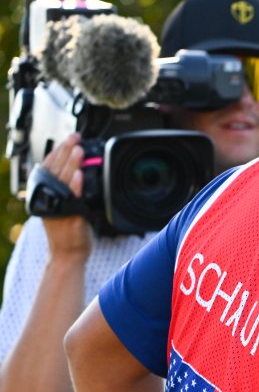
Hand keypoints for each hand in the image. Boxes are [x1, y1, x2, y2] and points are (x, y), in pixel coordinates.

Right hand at [39, 134, 92, 259]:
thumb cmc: (66, 231)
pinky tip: (79, 175)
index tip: (67, 139)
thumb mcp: (61, 206)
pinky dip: (75, 185)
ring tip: (77, 150)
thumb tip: (76, 171)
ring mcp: (59, 207)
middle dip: (65, 151)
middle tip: (74, 137)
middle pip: (55, 169)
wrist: (67, 255)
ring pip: (63, 181)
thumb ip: (65, 189)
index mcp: (45, 194)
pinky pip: (72, 198)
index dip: (57, 151)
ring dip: (71, 164)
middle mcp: (49, 199)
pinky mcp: (70, 216)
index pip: (48, 167)